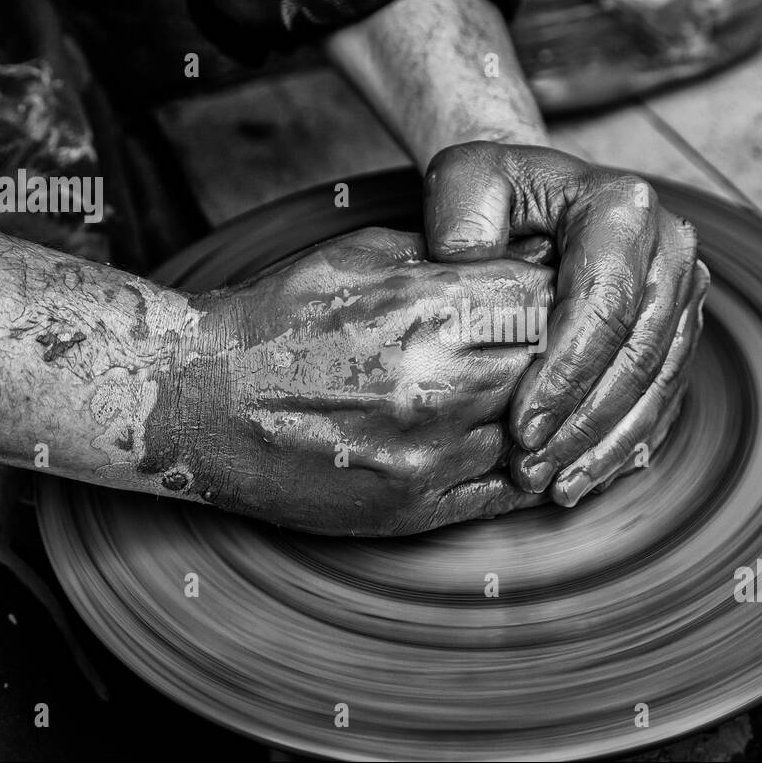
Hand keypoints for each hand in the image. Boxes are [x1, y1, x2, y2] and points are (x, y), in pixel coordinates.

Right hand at [143, 227, 553, 535]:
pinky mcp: (416, 508)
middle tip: (565, 341)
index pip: (545, 295)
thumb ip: (449, 255)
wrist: (196, 402)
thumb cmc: (278, 318)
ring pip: (540, 428)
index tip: (563, 292)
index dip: (560, 291)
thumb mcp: (361, 254)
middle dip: (562, 347)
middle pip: (555, 362)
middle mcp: (440, 384)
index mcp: (428, 308)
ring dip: (547, 408)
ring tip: (544, 390)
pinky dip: (528, 465)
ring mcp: (431, 455)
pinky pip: (508, 490)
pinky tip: (529, 442)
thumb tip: (527, 254)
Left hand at [424, 142, 709, 506]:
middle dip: (583, 422)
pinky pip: (666, 395)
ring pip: (658, 384)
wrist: (537, 195)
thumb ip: (463, 212)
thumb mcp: (466, 179)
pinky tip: (588, 475)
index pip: (603, 304)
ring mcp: (685, 291)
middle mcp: (671, 247)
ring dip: (607, 444)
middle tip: (532, 469)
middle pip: (637, 354)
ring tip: (556, 486)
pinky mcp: (682, 329)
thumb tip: (470, 256)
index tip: (522, 427)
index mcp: (623, 206)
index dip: (565, 375)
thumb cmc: (495, 191)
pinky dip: (628, 442)